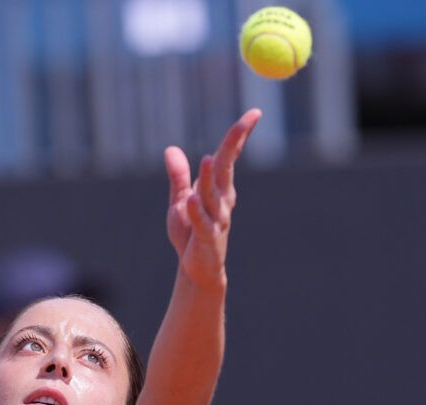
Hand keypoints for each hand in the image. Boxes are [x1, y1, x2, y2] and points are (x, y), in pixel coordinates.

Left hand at [164, 109, 260, 289]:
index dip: (240, 136)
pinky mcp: (206, 239)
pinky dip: (195, 212)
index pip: (229, 157)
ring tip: (207, 159)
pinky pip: (201, 223)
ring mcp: (216, 220)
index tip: (255, 113)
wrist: (196, 269)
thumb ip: (179, 177)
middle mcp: (222, 201)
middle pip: (226, 168)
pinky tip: (191, 200)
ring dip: (210, 178)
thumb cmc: (191, 234)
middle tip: (245, 122)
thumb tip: (171, 149)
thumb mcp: (180, 201)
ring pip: (213, 195)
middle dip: (235, 145)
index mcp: (218, 189)